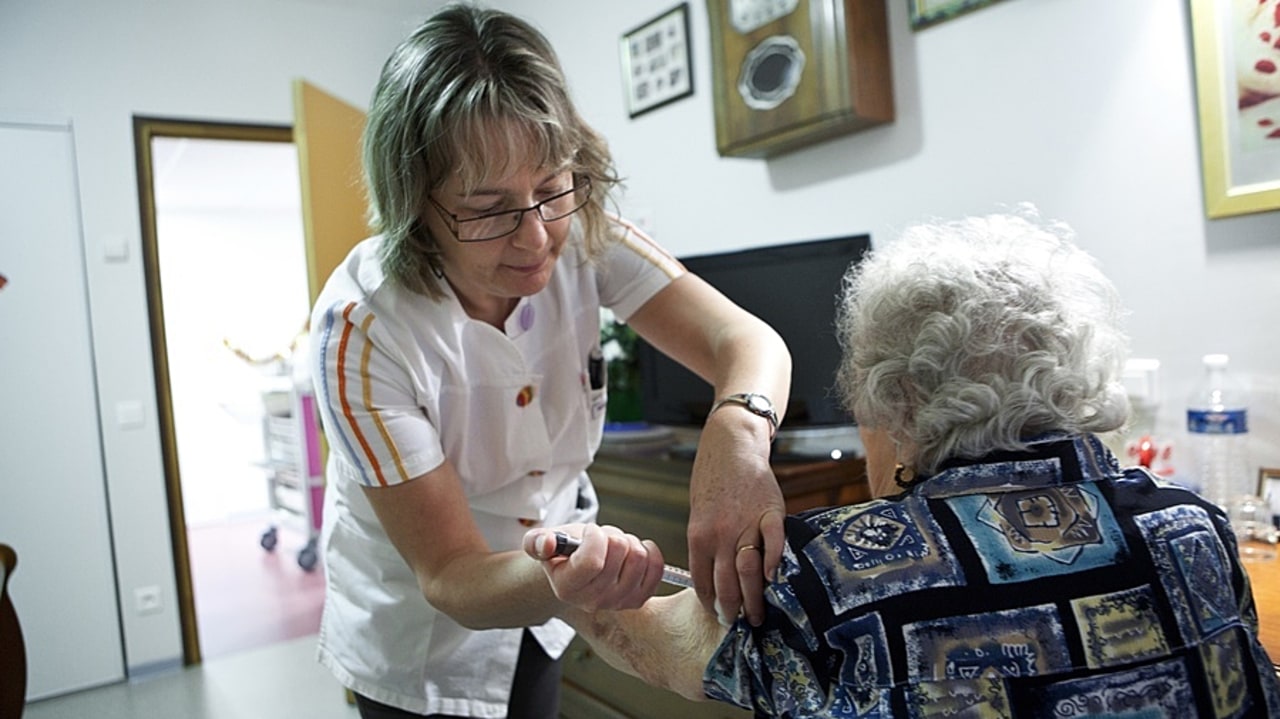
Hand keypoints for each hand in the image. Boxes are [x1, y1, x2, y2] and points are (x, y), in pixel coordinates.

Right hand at [523, 523, 664, 611]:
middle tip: (602, 540)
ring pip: (639, 557)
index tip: (589, 532)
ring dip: (629, 542)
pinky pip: (656, 569)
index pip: (592, 561)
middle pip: (620, 553)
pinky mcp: (639, 599)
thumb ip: (538, 542)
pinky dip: (649, 552)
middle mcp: (593, 601)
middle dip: (612, 535)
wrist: (576, 571)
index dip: (595, 537)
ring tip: (615, 547)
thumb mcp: (544, 541)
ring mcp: (618, 603)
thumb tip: (547, 544)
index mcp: (567, 588)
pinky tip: (633, 551)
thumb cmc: (563, 552)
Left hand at [686, 421, 784, 626]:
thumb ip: (706, 546)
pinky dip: (774, 564)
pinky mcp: (770, 513)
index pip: (703, 582)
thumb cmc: (712, 482)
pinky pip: (774, 543)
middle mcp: (721, 534)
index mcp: (699, 537)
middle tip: (742, 624)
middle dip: (733, 610)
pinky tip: (774, 580)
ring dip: (754, 598)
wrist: (731, 447)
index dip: (712, 604)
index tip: (719, 616)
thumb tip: (712, 579)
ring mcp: (746, 524)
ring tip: (760, 614)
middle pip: (726, 584)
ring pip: (748, 571)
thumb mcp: (698, 516)